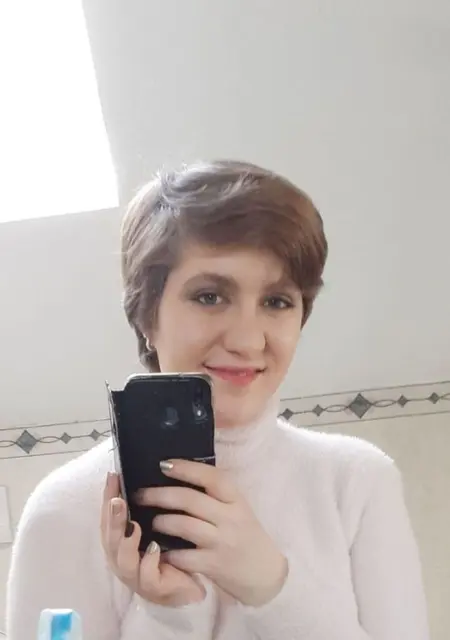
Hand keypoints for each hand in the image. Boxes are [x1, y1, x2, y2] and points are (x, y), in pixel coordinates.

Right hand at [100, 472, 205, 605]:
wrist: (187, 588)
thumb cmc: (170, 554)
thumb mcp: (156, 528)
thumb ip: (147, 508)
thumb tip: (149, 475)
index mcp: (122, 542)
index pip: (109, 517)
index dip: (108, 497)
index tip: (113, 476)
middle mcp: (123, 559)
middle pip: (110, 538)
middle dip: (112, 518)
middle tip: (117, 499)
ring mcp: (135, 575)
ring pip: (123, 560)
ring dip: (126, 541)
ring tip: (133, 525)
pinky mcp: (153, 588)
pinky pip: (146, 576)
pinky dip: (148, 562)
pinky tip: (154, 548)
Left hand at [135, 460, 287, 606]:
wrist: (266, 574)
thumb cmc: (246, 535)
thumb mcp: (238, 509)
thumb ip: (216, 495)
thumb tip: (180, 475)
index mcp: (236, 499)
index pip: (211, 477)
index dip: (186, 468)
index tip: (163, 464)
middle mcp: (230, 517)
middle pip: (190, 499)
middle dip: (160, 495)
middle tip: (140, 494)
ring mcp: (222, 542)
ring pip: (183, 525)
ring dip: (161, 521)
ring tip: (150, 521)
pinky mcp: (214, 565)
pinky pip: (183, 556)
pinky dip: (167, 552)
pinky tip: (157, 549)